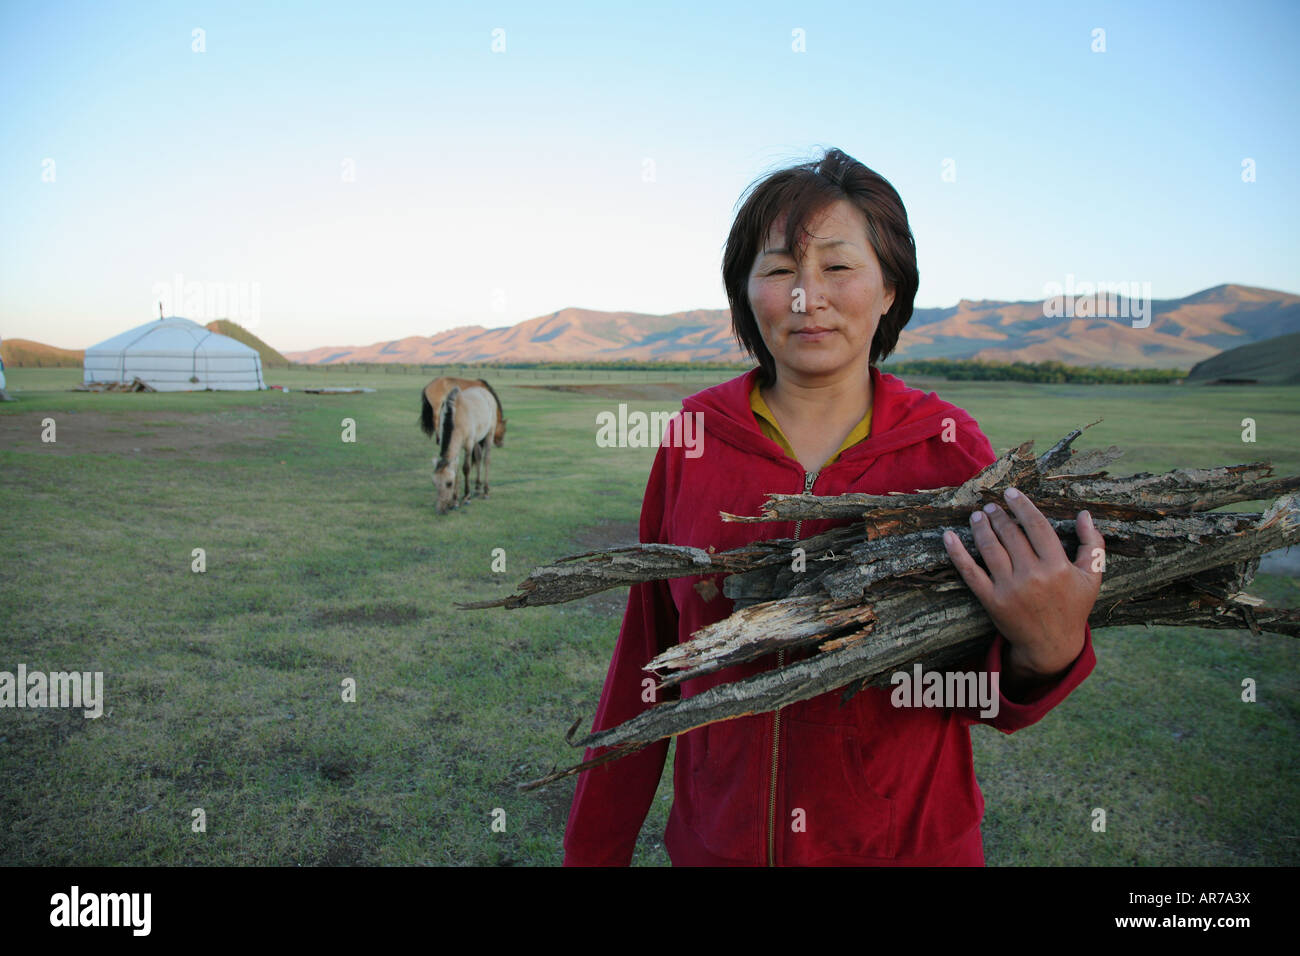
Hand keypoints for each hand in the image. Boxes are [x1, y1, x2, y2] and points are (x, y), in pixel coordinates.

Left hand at [942, 487, 1104, 684]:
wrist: (1051, 646)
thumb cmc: (1073, 608)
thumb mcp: (1092, 578)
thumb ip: (1093, 544)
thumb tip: (1084, 514)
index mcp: (1058, 567)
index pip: (1037, 526)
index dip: (1022, 506)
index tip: (1011, 493)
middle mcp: (1032, 576)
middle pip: (1011, 535)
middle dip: (999, 516)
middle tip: (991, 505)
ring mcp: (1009, 589)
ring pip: (990, 548)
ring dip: (981, 527)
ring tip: (977, 515)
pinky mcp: (991, 601)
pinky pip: (970, 572)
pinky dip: (957, 553)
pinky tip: (949, 536)